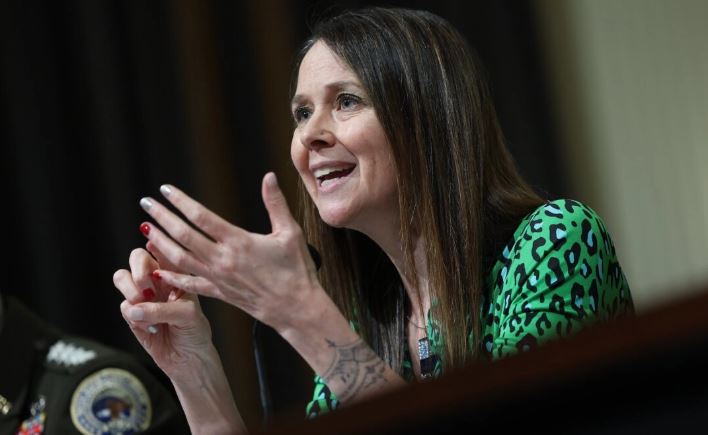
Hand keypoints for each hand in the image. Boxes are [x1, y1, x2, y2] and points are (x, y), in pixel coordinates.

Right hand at [113, 248, 214, 383]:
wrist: (188, 359)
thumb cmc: (195, 332)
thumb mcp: (188, 315)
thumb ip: (163, 308)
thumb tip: (134, 308)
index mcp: (177, 274)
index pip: (164, 250)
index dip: (156, 244)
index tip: (151, 244)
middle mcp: (158, 281)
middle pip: (136, 257)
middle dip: (138, 268)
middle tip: (147, 286)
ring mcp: (143, 296)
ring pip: (122, 277)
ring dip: (131, 290)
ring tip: (145, 304)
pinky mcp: (131, 314)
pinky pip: (123, 306)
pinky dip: (134, 316)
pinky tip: (152, 327)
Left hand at [137, 172, 321, 332]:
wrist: (296, 309)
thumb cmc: (296, 271)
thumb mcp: (290, 233)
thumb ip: (276, 203)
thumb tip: (269, 176)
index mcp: (239, 243)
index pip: (201, 217)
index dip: (181, 201)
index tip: (166, 189)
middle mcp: (223, 260)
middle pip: (183, 236)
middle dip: (162, 218)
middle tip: (146, 202)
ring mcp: (218, 279)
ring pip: (180, 259)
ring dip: (160, 243)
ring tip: (146, 228)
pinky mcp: (219, 293)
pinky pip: (189, 284)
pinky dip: (172, 276)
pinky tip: (159, 269)